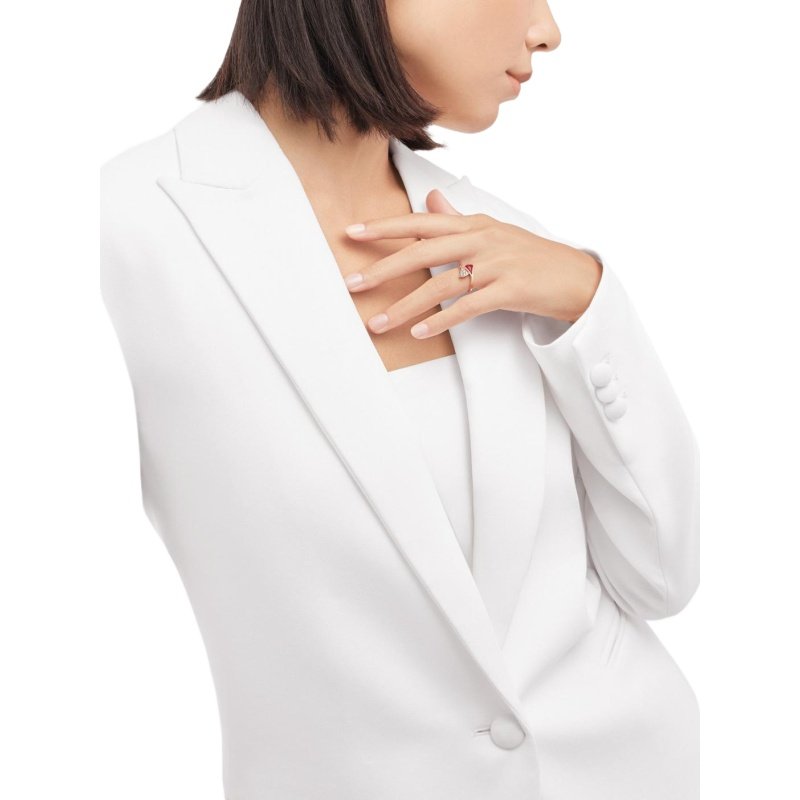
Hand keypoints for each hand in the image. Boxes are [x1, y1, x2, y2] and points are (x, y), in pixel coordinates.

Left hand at [342, 188, 601, 337]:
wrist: (576, 277)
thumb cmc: (530, 256)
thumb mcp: (492, 232)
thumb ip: (457, 219)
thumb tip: (429, 199)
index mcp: (473, 224)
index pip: (420, 222)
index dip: (384, 227)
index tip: (352, 232)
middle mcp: (481, 239)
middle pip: (422, 252)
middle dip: (383, 269)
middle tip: (352, 284)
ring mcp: (496, 264)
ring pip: (440, 285)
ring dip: (405, 307)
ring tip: (379, 324)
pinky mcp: (509, 290)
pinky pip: (467, 307)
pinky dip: (441, 321)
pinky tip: (420, 333)